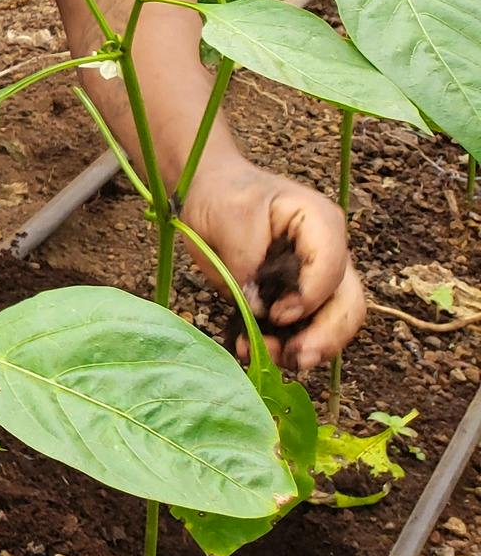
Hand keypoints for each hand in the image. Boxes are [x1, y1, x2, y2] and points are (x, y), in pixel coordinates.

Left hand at [181, 157, 365, 371]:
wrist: (208, 196)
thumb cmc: (224, 196)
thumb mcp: (231, 216)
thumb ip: (247, 260)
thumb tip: (257, 308)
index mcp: (321, 225)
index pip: (333, 269)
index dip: (311, 297)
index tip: (276, 314)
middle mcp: (329, 256)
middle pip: (347, 305)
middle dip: (326, 338)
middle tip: (296, 360)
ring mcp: (316, 281)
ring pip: (331, 325)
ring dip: (304, 349)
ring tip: (267, 358)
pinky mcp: (296, 301)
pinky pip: (301, 331)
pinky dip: (281, 347)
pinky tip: (251, 351)